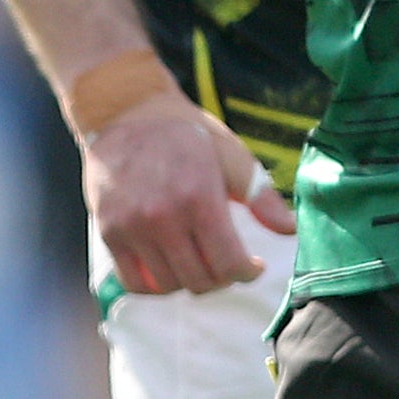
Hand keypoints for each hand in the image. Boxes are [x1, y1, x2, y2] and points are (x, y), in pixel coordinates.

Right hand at [87, 91, 296, 295]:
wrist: (126, 112)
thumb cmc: (185, 133)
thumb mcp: (230, 154)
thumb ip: (261, 196)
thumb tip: (290, 229)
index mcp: (199, 197)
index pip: (229, 264)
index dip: (247, 272)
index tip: (252, 266)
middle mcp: (162, 217)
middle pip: (200, 280)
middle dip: (222, 278)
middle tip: (226, 262)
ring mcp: (131, 227)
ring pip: (169, 285)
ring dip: (190, 281)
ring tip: (198, 260)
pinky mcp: (108, 232)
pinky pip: (133, 283)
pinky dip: (155, 287)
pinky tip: (169, 268)